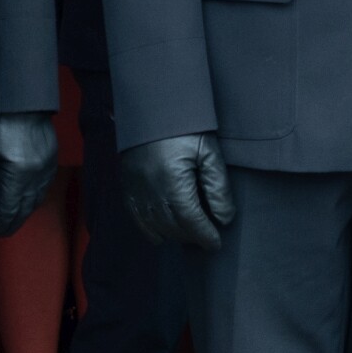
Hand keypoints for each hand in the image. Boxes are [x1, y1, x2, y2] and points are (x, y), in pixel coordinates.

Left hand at [0, 112, 58, 236]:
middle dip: (9, 224)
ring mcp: (47, 167)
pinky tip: (22, 200)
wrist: (22, 100)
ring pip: (36, 201)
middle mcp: (37, 173)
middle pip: (24, 210)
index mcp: (17, 171)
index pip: (7, 210)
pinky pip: (43, 188)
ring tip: (6, 218)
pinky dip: (32, 198)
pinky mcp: (52, 160)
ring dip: (21, 213)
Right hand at [120, 132, 234, 248]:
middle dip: (192, 236)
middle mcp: (150, 191)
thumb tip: (224, 219)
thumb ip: (218, 187)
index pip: (191, 221)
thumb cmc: (186, 128)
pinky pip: (138, 220)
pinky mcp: (127, 188)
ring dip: (175, 235)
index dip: (205, 236)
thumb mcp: (209, 152)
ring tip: (191, 232)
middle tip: (208, 237)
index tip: (216, 244)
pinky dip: (153, 231)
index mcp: (172, 181)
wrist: (153, 108)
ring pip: (156, 228)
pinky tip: (166, 231)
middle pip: (173, 228)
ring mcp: (135, 191)